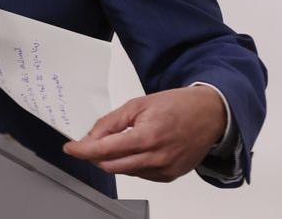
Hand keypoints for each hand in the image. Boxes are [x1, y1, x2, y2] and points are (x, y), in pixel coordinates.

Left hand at [62, 85, 226, 181]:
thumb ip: (111, 122)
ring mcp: (165, 170)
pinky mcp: (170, 176)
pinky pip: (141, 174)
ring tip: (122, 139)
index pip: (105, 150)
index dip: (82, 150)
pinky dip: (131, 164)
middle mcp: (157, 158)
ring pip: (125, 172)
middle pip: (111, 166)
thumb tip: (91, 137)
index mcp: (147, 137)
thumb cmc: (177, 106)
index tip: (71, 149)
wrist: (210, 115)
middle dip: (95, 155)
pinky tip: (138, 149)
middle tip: (90, 143)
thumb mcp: (138, 105)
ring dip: (114, 159)